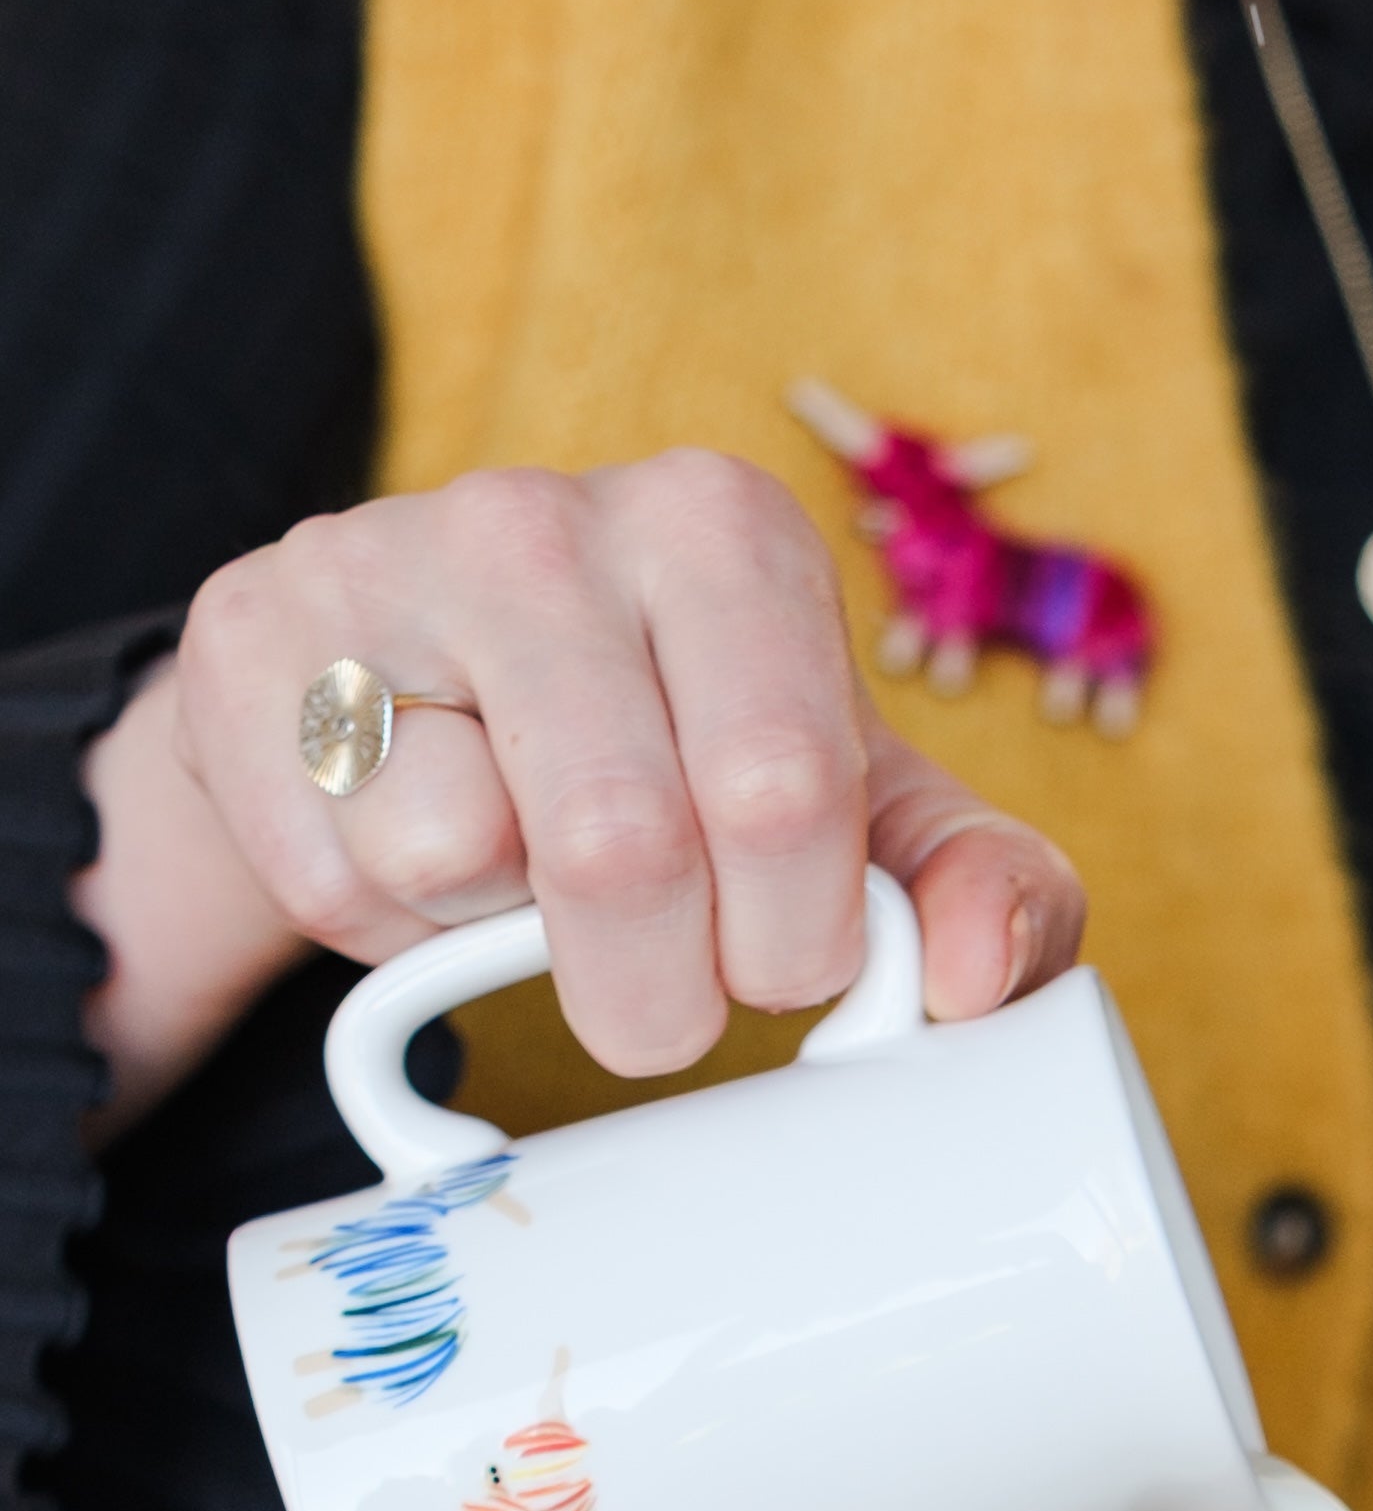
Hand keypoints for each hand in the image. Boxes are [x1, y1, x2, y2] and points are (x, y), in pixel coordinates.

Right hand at [97, 454, 1081, 1111]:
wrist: (432, 713)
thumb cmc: (684, 765)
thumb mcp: (860, 818)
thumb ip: (982, 888)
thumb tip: (978, 974)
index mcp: (725, 529)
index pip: (783, 795)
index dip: (788, 943)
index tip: (779, 957)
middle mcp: (548, 515)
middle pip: (621, 845)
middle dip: (657, 992)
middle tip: (665, 995)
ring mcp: (377, 562)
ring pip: (448, 853)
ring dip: (503, 943)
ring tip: (527, 884)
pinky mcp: (252, 645)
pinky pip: (332, 880)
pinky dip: (387, 931)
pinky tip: (413, 846)